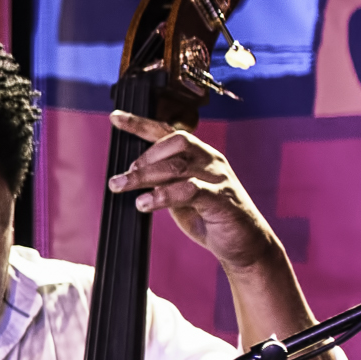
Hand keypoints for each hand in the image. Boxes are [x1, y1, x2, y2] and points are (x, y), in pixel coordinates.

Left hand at [109, 111, 283, 274]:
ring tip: (120, 187)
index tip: (116, 117)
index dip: (142, 124)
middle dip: (143, 158)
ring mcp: (218, 179)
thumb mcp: (180, 195)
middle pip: (175, 144)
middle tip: (120, 179)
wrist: (244, 243)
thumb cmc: (210, 217)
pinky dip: (163, 195)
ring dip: (143, 176)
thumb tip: (131, 175)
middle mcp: (211, 161)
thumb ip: (163, 181)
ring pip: (178, 166)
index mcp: (201, 155)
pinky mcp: (222, 200)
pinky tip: (144, 203)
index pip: (170, 132)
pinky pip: (190, 190)